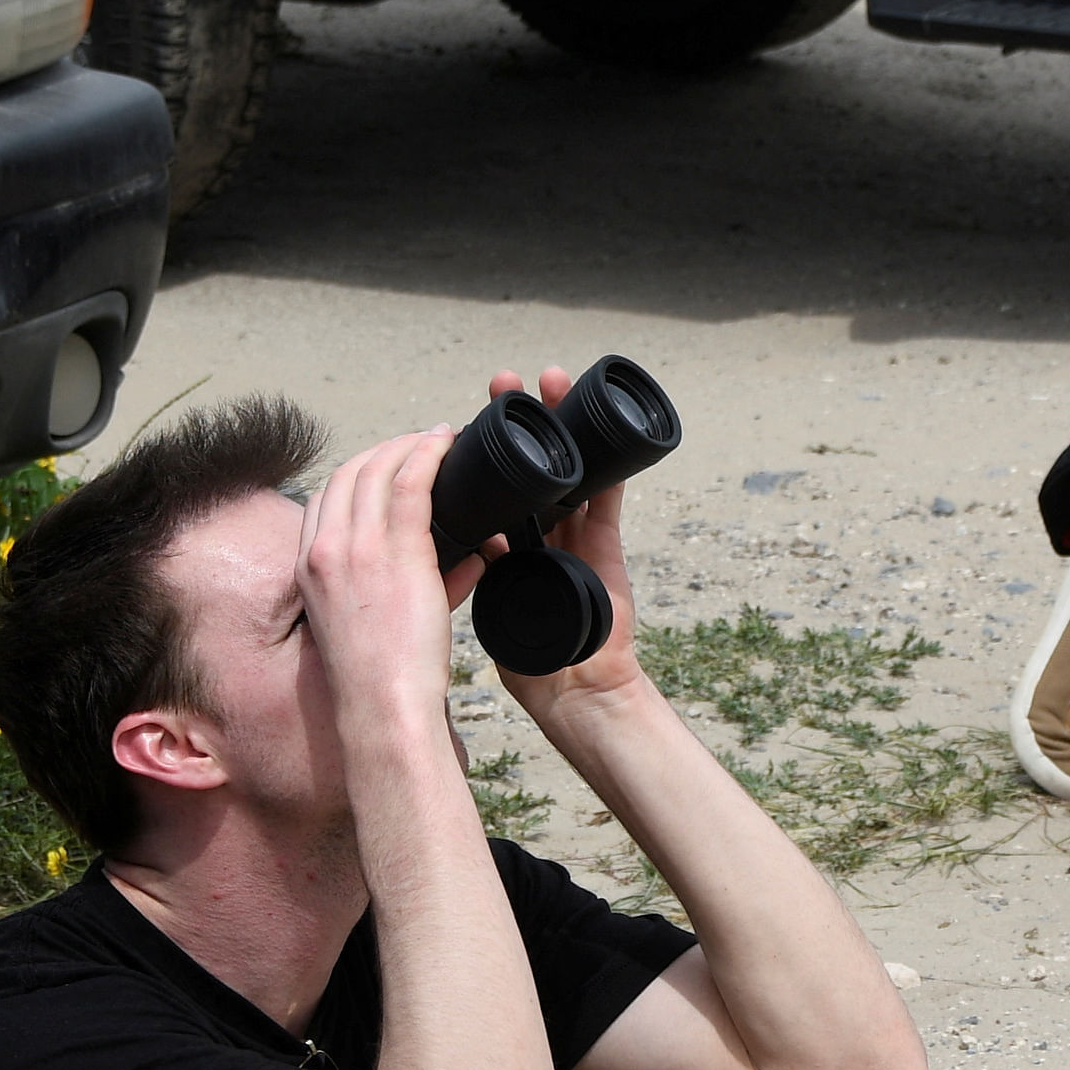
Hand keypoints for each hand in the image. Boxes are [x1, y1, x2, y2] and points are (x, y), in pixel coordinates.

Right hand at [298, 427, 464, 734]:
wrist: (383, 706)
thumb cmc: (385, 677)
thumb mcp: (377, 622)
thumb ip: (423, 581)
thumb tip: (472, 556)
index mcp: (309, 566)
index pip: (326, 495)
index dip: (359, 469)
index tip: (390, 462)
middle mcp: (324, 549)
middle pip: (349, 473)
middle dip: (385, 448)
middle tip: (421, 444)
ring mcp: (355, 548)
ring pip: (376, 468)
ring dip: (408, 445)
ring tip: (437, 438)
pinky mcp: (395, 553)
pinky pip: (410, 483)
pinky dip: (428, 455)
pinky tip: (445, 442)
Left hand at [477, 364, 645, 708]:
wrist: (572, 688)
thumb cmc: (529, 659)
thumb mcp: (486, 604)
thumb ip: (476, 569)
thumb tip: (460, 539)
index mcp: (509, 544)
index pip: (492, 485)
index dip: (479, 449)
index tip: (464, 416)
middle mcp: (544, 533)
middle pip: (531, 464)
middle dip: (520, 421)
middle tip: (506, 382)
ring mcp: (578, 537)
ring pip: (569, 468)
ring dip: (562, 426)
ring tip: (552, 381)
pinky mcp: (607, 547)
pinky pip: (608, 499)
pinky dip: (608, 466)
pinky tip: (603, 431)